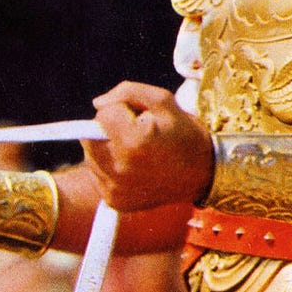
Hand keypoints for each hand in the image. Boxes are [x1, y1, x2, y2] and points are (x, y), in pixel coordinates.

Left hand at [84, 81, 213, 211]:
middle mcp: (120, 169)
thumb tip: (98, 103)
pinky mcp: (114, 201)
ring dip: (107, 148)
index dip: (121, 110)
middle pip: (89, 136)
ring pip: (91, 156)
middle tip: (135, 133)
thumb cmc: (183, 133)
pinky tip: (133, 167)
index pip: (102, 114)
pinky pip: (98, 175)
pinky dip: (110, 168)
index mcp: (133, 141)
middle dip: (108, 129)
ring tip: (136, 151)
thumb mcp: (163, 100)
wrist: (202, 173)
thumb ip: (127, 91)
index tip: (141, 119)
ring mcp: (115, 189)